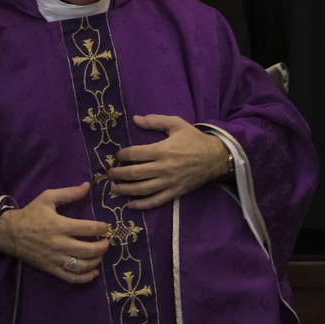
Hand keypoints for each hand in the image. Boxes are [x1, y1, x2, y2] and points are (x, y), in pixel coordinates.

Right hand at [0, 182, 108, 284]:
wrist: (10, 233)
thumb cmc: (30, 214)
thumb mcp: (47, 198)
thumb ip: (68, 193)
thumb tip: (87, 186)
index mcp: (60, 225)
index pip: (88, 229)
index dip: (102, 228)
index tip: (106, 227)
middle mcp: (60, 244)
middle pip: (89, 250)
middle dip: (103, 246)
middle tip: (106, 241)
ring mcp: (56, 258)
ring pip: (83, 265)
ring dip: (97, 261)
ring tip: (100, 254)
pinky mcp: (51, 269)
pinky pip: (72, 277)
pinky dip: (86, 278)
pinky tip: (93, 272)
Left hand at [109, 114, 231, 210]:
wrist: (216, 157)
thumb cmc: (194, 139)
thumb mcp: (176, 124)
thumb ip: (156, 121)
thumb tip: (136, 119)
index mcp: (162, 150)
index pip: (135, 154)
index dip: (122, 155)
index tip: (116, 156)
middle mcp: (164, 167)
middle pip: (135, 173)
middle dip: (118, 174)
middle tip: (108, 174)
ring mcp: (169, 182)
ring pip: (142, 189)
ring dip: (125, 190)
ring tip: (113, 189)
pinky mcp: (175, 192)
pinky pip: (156, 201)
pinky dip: (142, 205)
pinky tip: (130, 205)